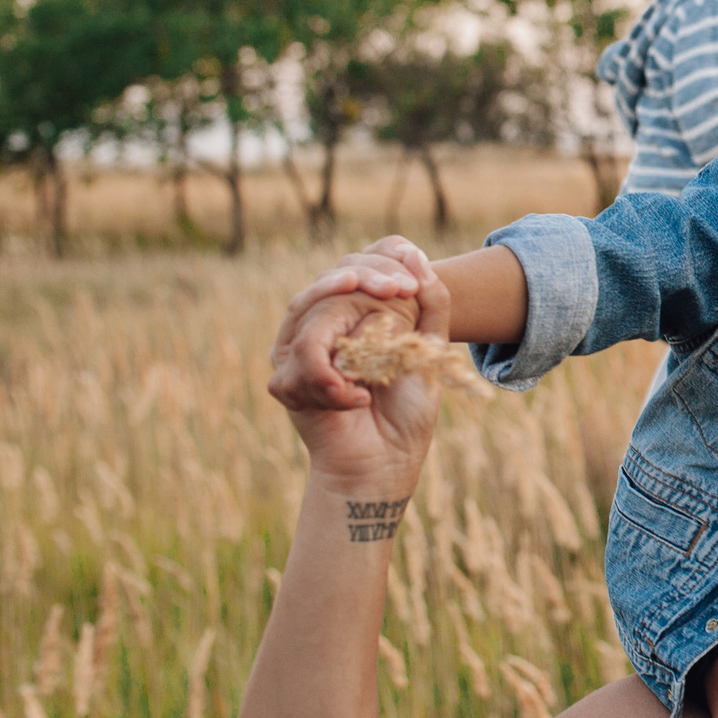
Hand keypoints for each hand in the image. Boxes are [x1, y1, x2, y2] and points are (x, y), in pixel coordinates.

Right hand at [268, 237, 434, 413]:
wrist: (385, 460)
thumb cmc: (407, 406)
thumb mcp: (429, 350)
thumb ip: (431, 304)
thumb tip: (417, 257)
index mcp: (355, 309)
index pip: (361, 261)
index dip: (383, 257)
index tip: (413, 274)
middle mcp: (323, 321)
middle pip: (332, 277)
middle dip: (368, 277)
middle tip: (400, 291)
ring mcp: (298, 347)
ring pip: (307, 309)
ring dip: (349, 327)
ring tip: (380, 346)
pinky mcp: (286, 379)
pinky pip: (302, 361)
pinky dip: (334, 381)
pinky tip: (360, 398)